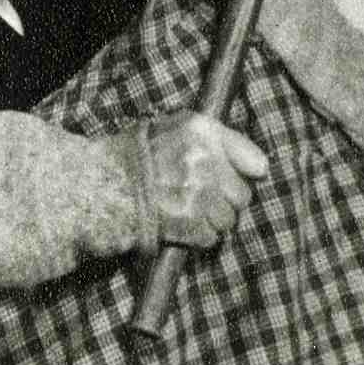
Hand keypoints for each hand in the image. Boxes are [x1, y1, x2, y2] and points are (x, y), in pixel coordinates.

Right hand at [137, 114, 269, 248]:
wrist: (103, 186)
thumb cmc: (137, 155)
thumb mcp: (175, 127)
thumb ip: (218, 138)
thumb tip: (260, 168)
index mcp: (202, 132)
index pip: (255, 161)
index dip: (248, 172)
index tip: (240, 177)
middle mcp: (205, 162)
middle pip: (242, 196)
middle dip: (226, 200)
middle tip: (203, 196)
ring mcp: (198, 196)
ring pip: (228, 220)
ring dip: (212, 220)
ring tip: (188, 210)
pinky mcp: (189, 224)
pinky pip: (210, 238)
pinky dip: (197, 236)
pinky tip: (180, 224)